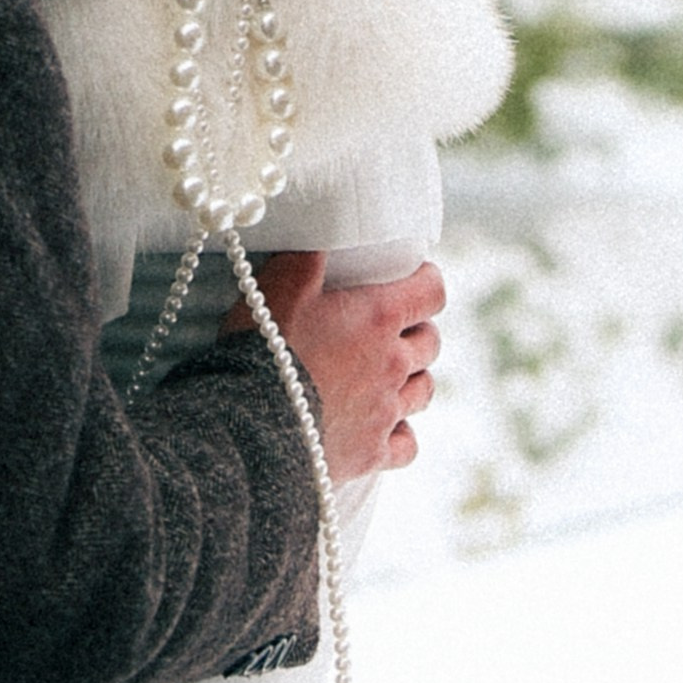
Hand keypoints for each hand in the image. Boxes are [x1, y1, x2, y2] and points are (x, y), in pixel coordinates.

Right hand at [237, 254, 441, 481]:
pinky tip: (383, 425)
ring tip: (389, 373)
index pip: (431, 291)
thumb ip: (307, 256)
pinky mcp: (372, 452)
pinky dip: (400, 432)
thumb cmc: (264, 350)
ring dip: (412, 377)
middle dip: (416, 329)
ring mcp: (385, 411)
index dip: (425, 281)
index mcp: (377, 318)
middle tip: (391, 328)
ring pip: (424, 390)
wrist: (250, 425)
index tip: (412, 279)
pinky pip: (407, 442)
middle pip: (430, 341)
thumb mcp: (279, 286)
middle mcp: (392, 363)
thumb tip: (323, 230)